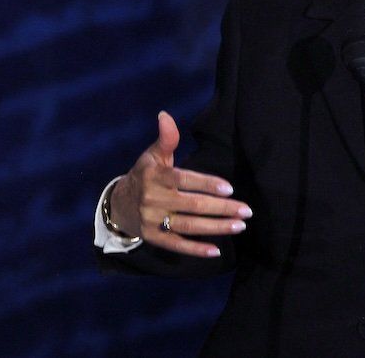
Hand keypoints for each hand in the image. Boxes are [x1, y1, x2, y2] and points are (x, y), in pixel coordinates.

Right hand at [111, 111, 251, 257]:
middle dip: (221, 208)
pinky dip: (196, 250)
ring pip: (189, 226)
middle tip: (246, 211)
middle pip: (192, 206)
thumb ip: (166, 138)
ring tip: (239, 226)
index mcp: (155, 177)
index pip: (184, 180)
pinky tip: (216, 250)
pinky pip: (177, 246)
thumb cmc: (144, 175)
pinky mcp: (153, 238)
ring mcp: (153, 221)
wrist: (118, 205)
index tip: (229, 188)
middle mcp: (153, 200)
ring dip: (216, 227)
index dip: (207, 184)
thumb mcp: (153, 155)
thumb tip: (165, 115)